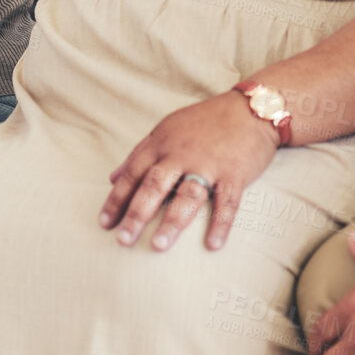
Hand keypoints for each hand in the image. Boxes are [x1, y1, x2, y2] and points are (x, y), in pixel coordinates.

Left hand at [99, 90, 279, 251]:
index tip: (104, 223)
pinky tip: (212, 245)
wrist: (250, 109)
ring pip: (188, 195)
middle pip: (155, 185)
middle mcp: (181, 153)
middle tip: (123, 240)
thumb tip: (112, 178)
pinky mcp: (235, 173)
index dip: (117, 199)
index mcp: (162, 143)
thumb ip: (140, 153)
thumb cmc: (205, 121)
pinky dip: (221, 223)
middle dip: (137, 214)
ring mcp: (209, 164)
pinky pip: (227, 202)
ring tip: (158, 245)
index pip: (133, 173)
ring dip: (173, 221)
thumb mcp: (166, 130)